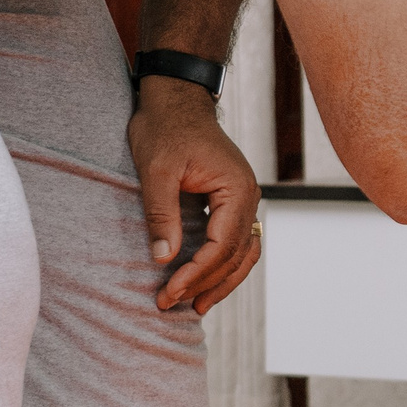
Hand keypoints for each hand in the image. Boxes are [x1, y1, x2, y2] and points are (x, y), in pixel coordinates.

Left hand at [128, 75, 262, 313]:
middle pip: (236, 255)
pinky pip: (237, 242)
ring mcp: (244, 199)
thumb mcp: (157, 171)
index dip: (195, 273)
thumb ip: (162, 214)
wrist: (175, 100)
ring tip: (196, 306)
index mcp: (236, 188)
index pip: (222, 245)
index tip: (168, 291)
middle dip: (205, 283)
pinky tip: (206, 281)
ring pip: (243, 253)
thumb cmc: (165, 128)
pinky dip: (225, 265)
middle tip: (171, 304)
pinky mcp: (232, 201)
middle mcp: (248, 196)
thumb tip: (164, 259)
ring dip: (222, 281)